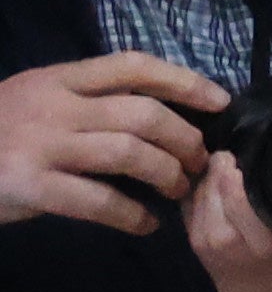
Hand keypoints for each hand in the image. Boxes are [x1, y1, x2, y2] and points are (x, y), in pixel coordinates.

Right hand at [0, 48, 218, 237]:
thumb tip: (157, 114)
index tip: (219, 101)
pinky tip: (146, 224)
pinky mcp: (31, 186)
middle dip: (185, 138)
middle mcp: (54, 106)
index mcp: (58, 79)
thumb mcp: (34, 99)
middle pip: (143, 114)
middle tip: (200, 160)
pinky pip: (99, 201)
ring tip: (177, 190)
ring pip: (129, 154)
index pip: (133, 66)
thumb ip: (84, 101)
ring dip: (167, 174)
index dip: (184, 81)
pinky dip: (132, 216)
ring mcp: (42, 145)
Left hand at [189, 147, 271, 291]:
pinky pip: (201, 254)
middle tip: (221, 160)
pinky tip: (208, 204)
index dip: (231, 178)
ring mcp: (238, 288)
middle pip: (215, 223)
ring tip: (213, 178)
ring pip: (201, 237)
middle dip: (212, 187)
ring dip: (201, 204)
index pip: (244, 209)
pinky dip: (199, 224)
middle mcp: (257, 274)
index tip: (235, 154)